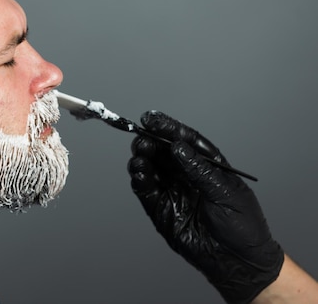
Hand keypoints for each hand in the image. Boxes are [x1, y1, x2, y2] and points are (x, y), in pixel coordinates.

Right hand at [127, 111, 283, 303]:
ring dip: (142, 158)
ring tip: (139, 153)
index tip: (152, 118)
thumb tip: (178, 148)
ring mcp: (173, 192)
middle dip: (151, 141)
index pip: (185, 141)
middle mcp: (187, 176)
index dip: (168, 128)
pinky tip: (139, 171)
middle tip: (141, 136)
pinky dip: (139, 179)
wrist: (237, 263)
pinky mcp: (161, 210)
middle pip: (164, 152)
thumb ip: (199, 170)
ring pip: (151, 168)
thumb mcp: (225, 193)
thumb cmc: (242, 227)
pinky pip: (145, 190)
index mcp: (207, 166)